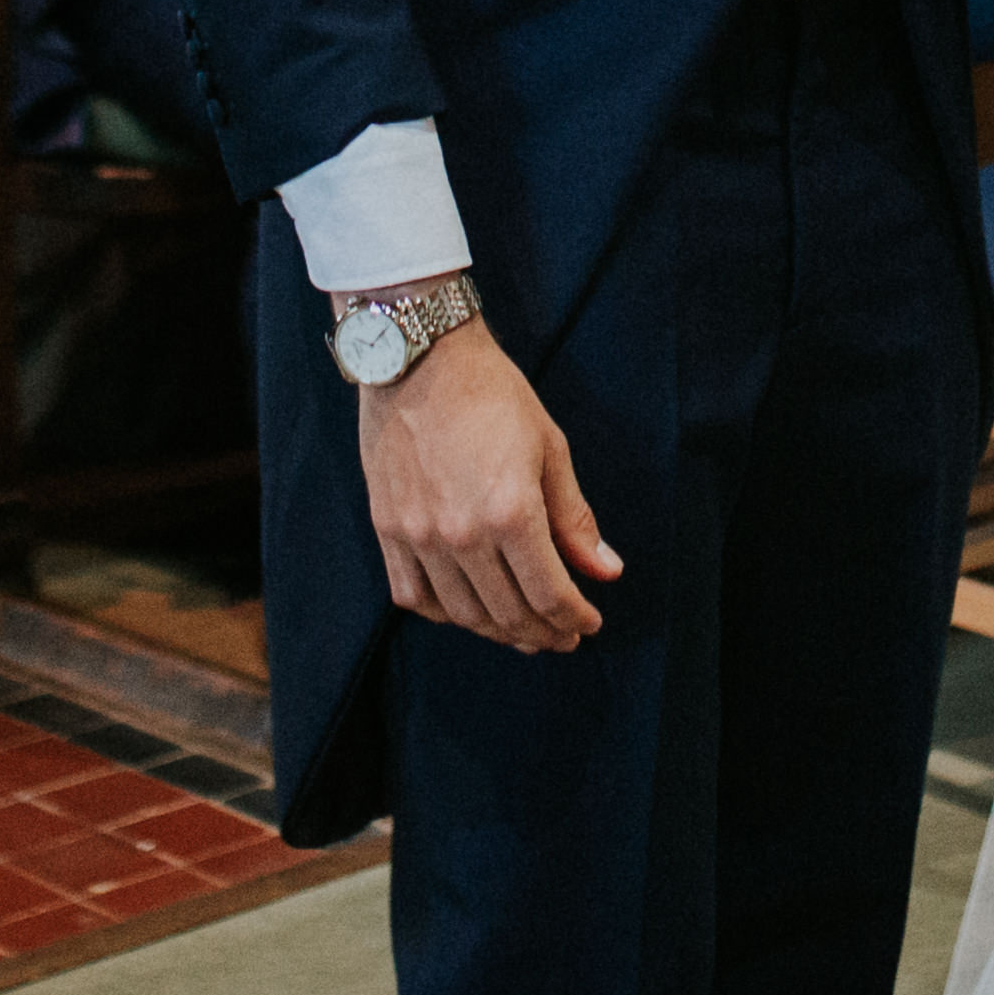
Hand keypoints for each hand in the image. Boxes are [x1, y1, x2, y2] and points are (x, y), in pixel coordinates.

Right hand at [352, 312, 619, 649]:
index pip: (548, 595)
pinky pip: (413, 595)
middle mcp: (462, 534)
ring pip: (462, 614)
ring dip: (497, 631)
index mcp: (510, 513)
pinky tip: (465, 610)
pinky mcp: (387, 528)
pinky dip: (443, 614)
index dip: (573, 619)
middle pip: (507, 614)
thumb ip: (575, 519)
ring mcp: (419, 535)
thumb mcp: (550, 448)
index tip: (588, 623)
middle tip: (562, 636)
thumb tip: (606, 571)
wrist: (419, 358)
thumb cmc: (493, 394)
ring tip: (521, 630)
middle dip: (542, 634)